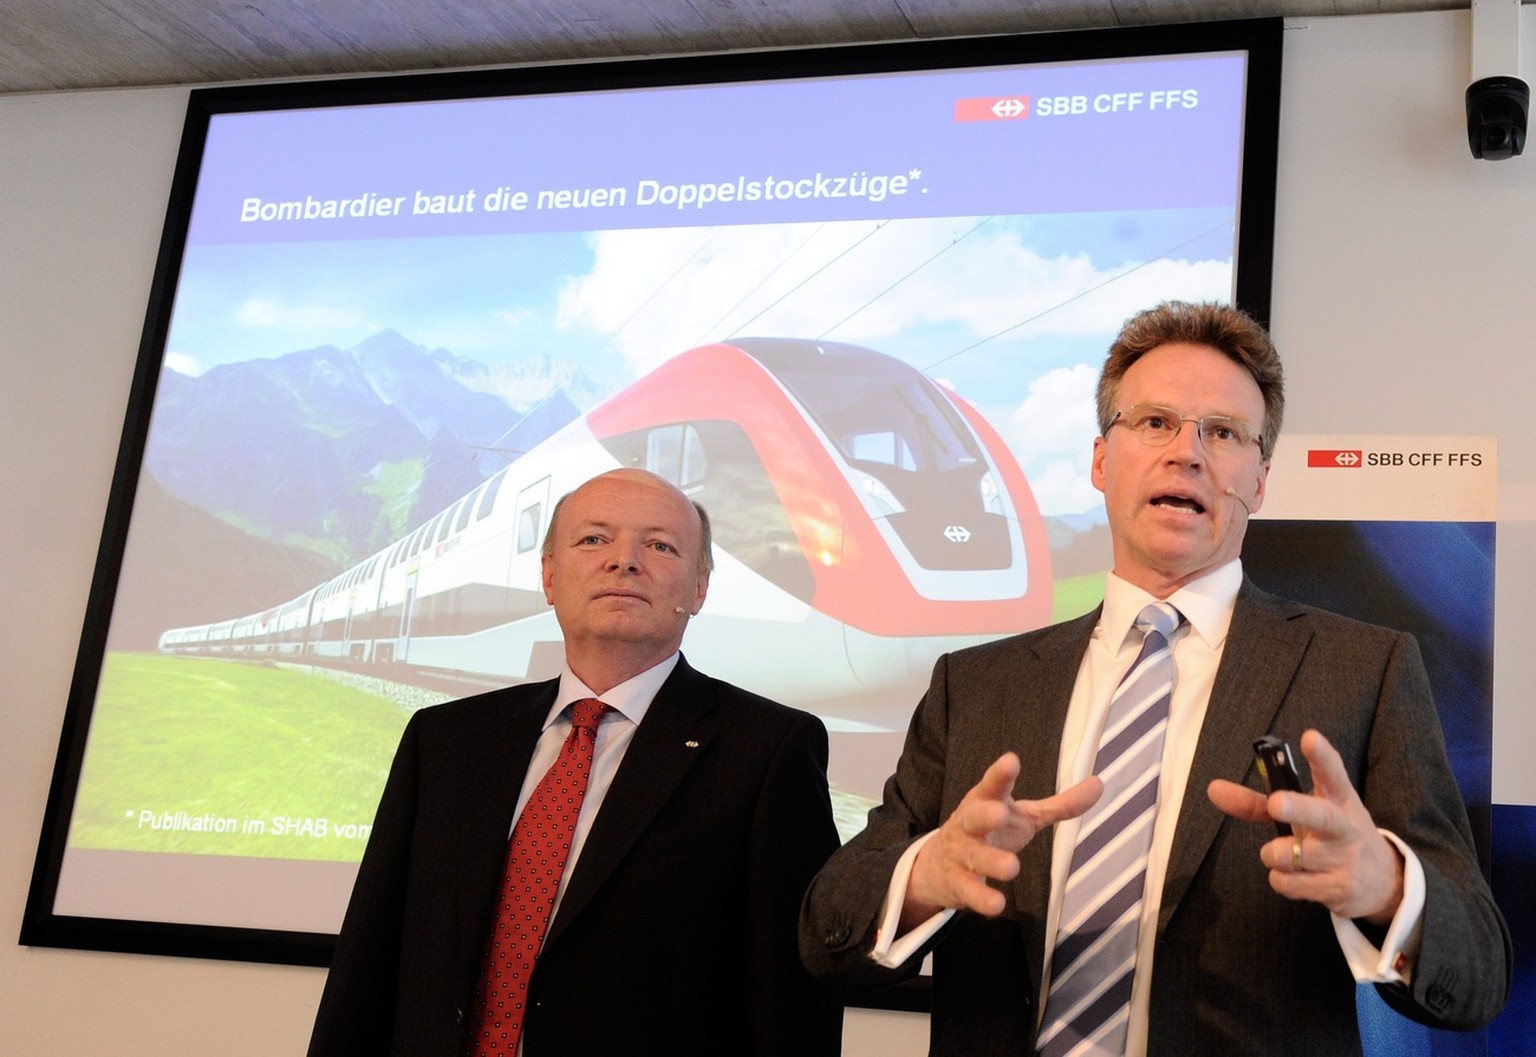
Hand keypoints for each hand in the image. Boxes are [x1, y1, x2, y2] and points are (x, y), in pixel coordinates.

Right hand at [904, 752, 1101, 927]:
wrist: (938, 865)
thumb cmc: (991, 832)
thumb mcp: (1023, 815)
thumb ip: (1060, 804)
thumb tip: (1099, 784)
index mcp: (987, 802)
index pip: (993, 785)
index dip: (1001, 774)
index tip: (1011, 761)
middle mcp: (970, 824)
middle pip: (975, 817)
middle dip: (986, 814)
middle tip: (1000, 813)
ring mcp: (962, 854)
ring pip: (975, 856)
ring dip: (991, 861)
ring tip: (1011, 867)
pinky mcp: (959, 883)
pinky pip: (970, 891)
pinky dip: (982, 898)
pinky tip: (997, 904)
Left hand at [1207, 729, 1404, 925]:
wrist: (1385, 883)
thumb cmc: (1334, 837)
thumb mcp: (1308, 813)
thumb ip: (1259, 802)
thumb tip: (1212, 788)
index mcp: (1339, 799)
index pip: (1332, 773)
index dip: (1321, 756)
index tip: (1310, 737)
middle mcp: (1346, 827)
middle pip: (1321, 816)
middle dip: (1297, 809)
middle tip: (1277, 803)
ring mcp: (1345, 859)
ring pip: (1291, 855)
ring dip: (1273, 854)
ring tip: (1284, 853)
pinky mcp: (1339, 889)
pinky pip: (1290, 883)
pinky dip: (1281, 880)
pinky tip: (1296, 876)